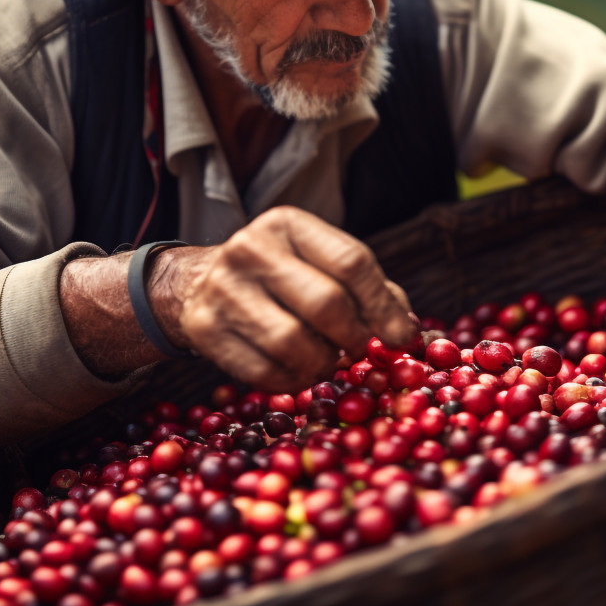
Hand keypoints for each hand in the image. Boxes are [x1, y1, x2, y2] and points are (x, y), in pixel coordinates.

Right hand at [147, 206, 416, 391]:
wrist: (197, 282)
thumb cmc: (281, 276)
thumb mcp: (321, 264)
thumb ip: (371, 290)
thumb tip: (408, 332)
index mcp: (288, 224)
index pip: (351, 262)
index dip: (384, 306)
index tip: (401, 337)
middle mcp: (250, 248)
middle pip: (326, 304)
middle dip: (354, 337)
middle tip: (357, 349)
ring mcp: (222, 288)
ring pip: (293, 343)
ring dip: (322, 364)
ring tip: (326, 361)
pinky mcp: (204, 328)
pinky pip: (262, 372)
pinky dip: (291, 382)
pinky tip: (297, 372)